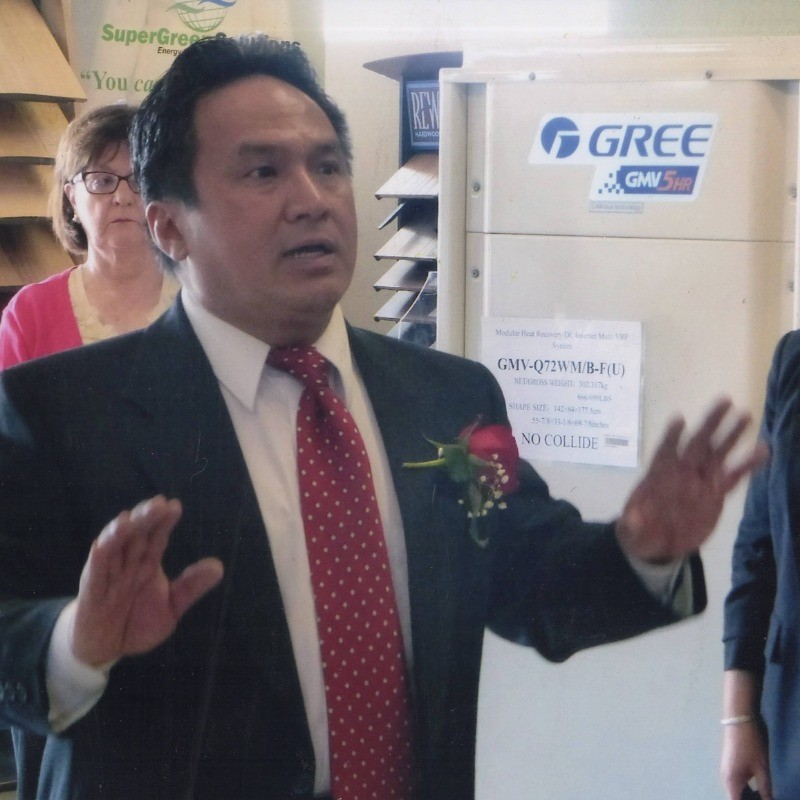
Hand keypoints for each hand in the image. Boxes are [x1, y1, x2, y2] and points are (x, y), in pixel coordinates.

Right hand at [71, 496, 223, 666]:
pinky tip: (103, 543)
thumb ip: (190, 587)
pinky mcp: (92, 591)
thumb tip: (219, 566)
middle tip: (159, 502)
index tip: (175, 506)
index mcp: (147, 563)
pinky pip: (95, 571)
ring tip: (131, 517)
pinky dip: (99, 556)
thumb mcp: (171, 608)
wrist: (106, 648)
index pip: (157, 537)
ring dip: (121, 531)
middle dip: (146, 518)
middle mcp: (128, 563)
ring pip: (114, 547)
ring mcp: (109, 575)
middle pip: (137, 535)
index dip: (164, 521)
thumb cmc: (137, 622)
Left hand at [616, 398, 767, 562]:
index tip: (679, 420)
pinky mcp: (715, 492)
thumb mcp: (632, 530)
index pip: (665, 451)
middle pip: (696, 442)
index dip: (671, 437)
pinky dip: (747, 464)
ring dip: (731, 435)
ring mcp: (700, 480)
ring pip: (717, 452)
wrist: (657, 542)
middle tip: (725, 400)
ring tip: (746, 415)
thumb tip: (632, 518)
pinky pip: (733, 476)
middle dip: (710, 422)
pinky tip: (762, 450)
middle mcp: (682, 471)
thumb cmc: (640, 531)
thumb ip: (633, 523)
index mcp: (658, 475)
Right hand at [721, 721, 771, 799]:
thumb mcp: (762, 768)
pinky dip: (745, 787)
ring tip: (762, 795)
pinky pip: (736, 781)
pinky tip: (757, 786)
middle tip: (764, 798)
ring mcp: (726, 769)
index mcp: (731, 782)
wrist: (739, 719)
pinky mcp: (729, 762)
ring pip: (736, 790)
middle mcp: (725, 777)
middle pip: (735, 797)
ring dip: (747, 795)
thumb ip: (765, 789)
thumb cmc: (751, 744)